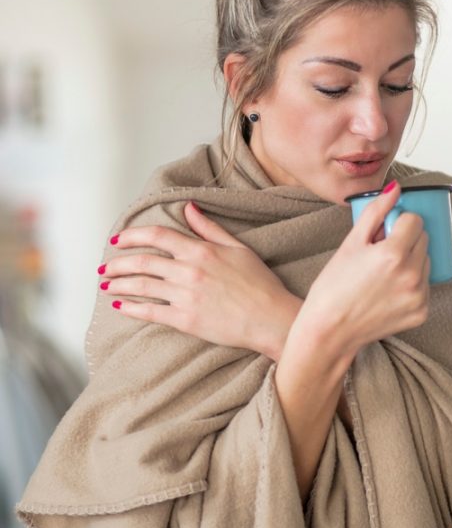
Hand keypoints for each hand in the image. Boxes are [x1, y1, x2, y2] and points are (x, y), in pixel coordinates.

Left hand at [100, 202, 300, 359]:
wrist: (270, 317)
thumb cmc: (259, 283)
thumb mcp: (238, 248)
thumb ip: (209, 228)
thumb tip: (189, 208)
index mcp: (201, 250)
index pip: (158, 236)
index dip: (133, 236)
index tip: (118, 240)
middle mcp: (189, 270)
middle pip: (143, 261)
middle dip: (118, 263)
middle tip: (105, 267)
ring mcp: (185, 296)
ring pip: (142, 285)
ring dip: (119, 284)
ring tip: (106, 286)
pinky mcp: (185, 320)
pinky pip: (150, 312)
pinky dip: (131, 308)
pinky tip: (119, 307)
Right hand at [296, 181, 429, 357]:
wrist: (329, 331)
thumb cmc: (334, 285)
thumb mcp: (351, 243)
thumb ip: (376, 212)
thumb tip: (395, 188)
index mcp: (394, 254)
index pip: (414, 220)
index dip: (398, 221)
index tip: (383, 231)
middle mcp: (412, 276)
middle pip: (423, 239)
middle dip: (406, 239)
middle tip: (380, 251)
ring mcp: (419, 297)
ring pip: (425, 261)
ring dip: (411, 260)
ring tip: (383, 272)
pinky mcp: (421, 313)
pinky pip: (424, 285)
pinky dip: (411, 283)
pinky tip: (388, 290)